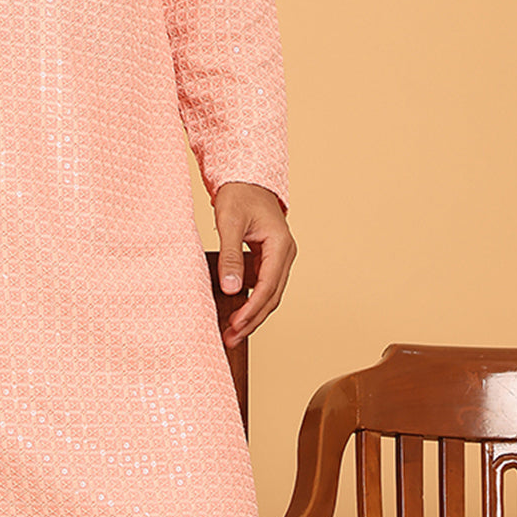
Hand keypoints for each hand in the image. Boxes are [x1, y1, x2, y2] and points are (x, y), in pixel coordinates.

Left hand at [214, 182, 295, 347]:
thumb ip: (231, 256)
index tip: (234, 326)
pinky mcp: (271, 258)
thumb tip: (231, 289)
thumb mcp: (230, 222)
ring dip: (253, 314)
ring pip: (270, 294)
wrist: (245, 177)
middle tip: (230, 339)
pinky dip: (252, 301)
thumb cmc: (238, 194)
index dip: (251, 310)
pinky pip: (264, 285)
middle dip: (252, 320)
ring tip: (231, 333)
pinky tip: (236, 313)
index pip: (268, 287)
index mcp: (280, 245)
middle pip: (272, 296)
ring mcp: (280, 256)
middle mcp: (286, 253)